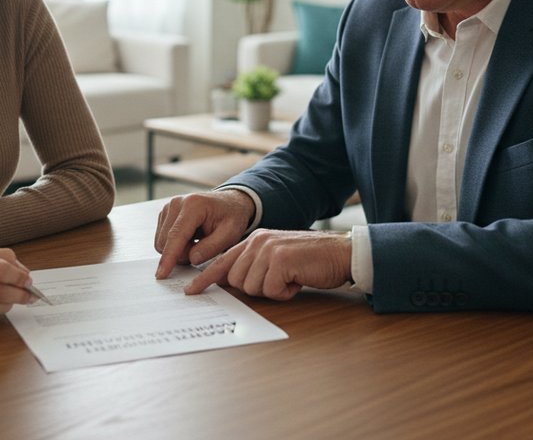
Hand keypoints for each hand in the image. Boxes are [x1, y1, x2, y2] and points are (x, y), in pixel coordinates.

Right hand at [154, 189, 254, 278]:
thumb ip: (211, 247)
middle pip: (165, 241)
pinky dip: (176, 245)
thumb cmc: (231, 217)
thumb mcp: (230, 234)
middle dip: (181, 254)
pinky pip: (162, 239)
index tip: (162, 274)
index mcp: (193, 205)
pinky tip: (191, 238)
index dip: (169, 256)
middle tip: (202, 250)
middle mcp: (177, 203)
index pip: (176, 235)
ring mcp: (168, 207)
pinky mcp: (165, 214)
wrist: (229, 203)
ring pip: (161, 242)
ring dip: (178, 250)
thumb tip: (192, 258)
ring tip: (197, 242)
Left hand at [185, 229, 351, 300]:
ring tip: (290, 279)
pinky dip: (284, 292)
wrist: (341, 253)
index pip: (223, 261)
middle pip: (235, 279)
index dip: (206, 278)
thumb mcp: (278, 259)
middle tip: (279, 280)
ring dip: (272, 290)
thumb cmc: (312, 262)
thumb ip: (255, 266)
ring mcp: (268, 249)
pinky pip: (270, 290)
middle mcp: (258, 241)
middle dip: (255, 288)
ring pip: (250, 287)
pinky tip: (297, 281)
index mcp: (255, 240)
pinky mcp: (281, 260)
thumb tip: (232, 282)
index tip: (191, 291)